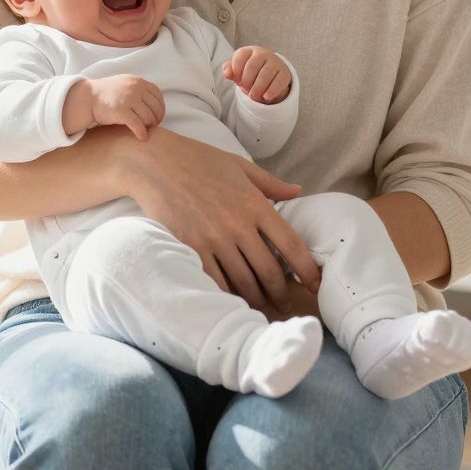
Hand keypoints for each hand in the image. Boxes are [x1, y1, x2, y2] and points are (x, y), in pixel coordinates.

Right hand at [87, 74, 164, 139]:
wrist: (88, 98)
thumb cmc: (107, 94)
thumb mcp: (125, 84)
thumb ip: (140, 90)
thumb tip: (156, 104)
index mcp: (138, 81)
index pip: (158, 96)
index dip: (160, 109)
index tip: (157, 117)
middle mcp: (135, 88)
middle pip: (155, 108)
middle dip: (155, 119)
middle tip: (152, 127)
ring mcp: (128, 99)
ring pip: (148, 117)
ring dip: (149, 127)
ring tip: (145, 131)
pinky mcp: (121, 111)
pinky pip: (138, 125)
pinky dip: (142, 133)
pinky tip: (142, 138)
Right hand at [120, 128, 322, 314]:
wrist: (155, 163)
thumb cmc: (198, 160)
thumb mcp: (239, 166)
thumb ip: (270, 183)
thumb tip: (298, 191)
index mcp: (255, 204)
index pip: (290, 244)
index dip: (307, 269)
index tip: (316, 285)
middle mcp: (237, 225)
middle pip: (269, 270)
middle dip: (282, 294)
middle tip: (287, 306)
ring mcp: (213, 239)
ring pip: (243, 281)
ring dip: (257, 299)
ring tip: (264, 309)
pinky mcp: (191, 248)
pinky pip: (215, 281)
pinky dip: (227, 295)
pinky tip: (234, 303)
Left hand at [222, 46, 291, 104]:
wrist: (271, 75)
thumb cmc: (250, 73)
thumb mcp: (238, 70)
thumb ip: (229, 70)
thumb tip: (227, 74)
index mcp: (249, 51)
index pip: (240, 57)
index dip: (236, 71)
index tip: (237, 81)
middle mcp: (262, 54)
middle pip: (252, 66)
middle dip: (246, 82)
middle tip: (246, 90)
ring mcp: (275, 62)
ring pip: (265, 74)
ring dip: (257, 88)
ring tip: (254, 96)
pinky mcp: (284, 73)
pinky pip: (278, 82)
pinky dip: (271, 91)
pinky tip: (266, 97)